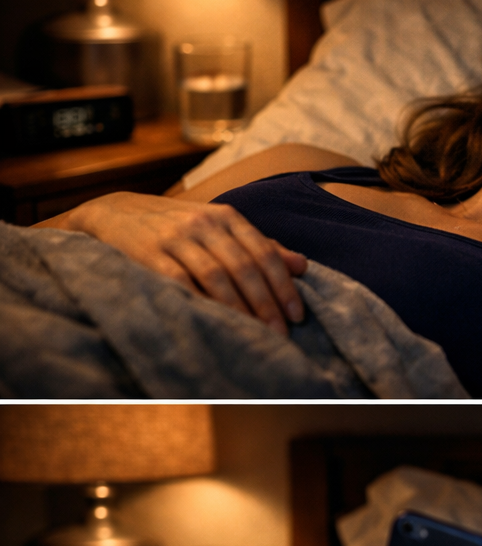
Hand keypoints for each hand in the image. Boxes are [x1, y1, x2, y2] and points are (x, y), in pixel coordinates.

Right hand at [56, 192, 307, 334]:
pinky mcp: (150, 254)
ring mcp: (176, 237)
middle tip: (281, 333)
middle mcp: (203, 222)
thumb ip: (260, 245)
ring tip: (256, 333)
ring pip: (217, 276)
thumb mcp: (220, 227)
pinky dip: (203, 303)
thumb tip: (302, 265)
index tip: (297, 315)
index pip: (264, 251)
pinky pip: (182, 282)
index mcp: (226, 216)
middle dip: (267, 303)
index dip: (284, 285)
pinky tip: (219, 322)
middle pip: (244, 266)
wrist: (114, 212)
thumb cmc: (178, 226)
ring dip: (240, 308)